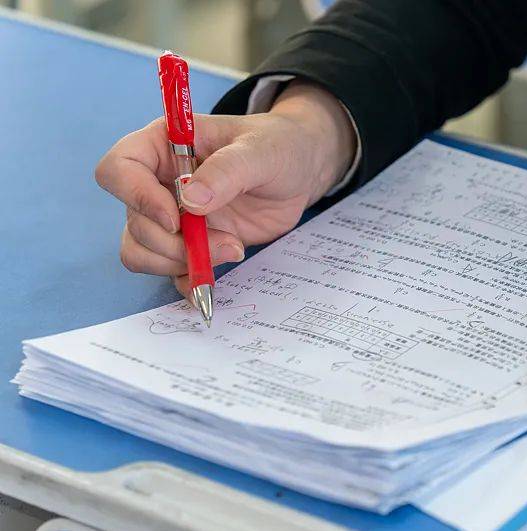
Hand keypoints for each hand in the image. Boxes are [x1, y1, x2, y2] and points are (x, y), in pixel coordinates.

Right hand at [95, 81, 355, 296]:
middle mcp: (158, 182)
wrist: (300, 171)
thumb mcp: (261, 152)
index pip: (118, 169)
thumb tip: (188, 201)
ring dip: (180, 262)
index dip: (137, 197)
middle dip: (173, 243)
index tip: (175, 218)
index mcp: (163, 145)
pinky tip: (216, 273)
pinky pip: (169, 272)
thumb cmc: (278, 147)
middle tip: (225, 241)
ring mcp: (172, 217)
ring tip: (232, 248)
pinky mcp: (190, 244)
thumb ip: (227, 171)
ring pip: (142, 252)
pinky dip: (188, 280)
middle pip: (135, 223)